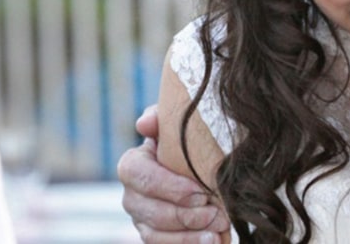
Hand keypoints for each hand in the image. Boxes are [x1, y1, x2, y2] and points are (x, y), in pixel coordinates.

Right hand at [117, 106, 230, 242]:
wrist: (200, 165)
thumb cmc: (189, 143)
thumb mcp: (178, 126)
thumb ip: (163, 118)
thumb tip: (145, 123)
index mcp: (134, 164)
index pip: (137, 174)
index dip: (167, 186)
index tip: (200, 191)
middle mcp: (131, 194)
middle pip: (149, 210)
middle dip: (184, 215)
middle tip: (216, 213)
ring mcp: (141, 218)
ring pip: (155, 233)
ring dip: (188, 234)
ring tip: (217, 229)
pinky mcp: (154, 236)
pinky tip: (213, 240)